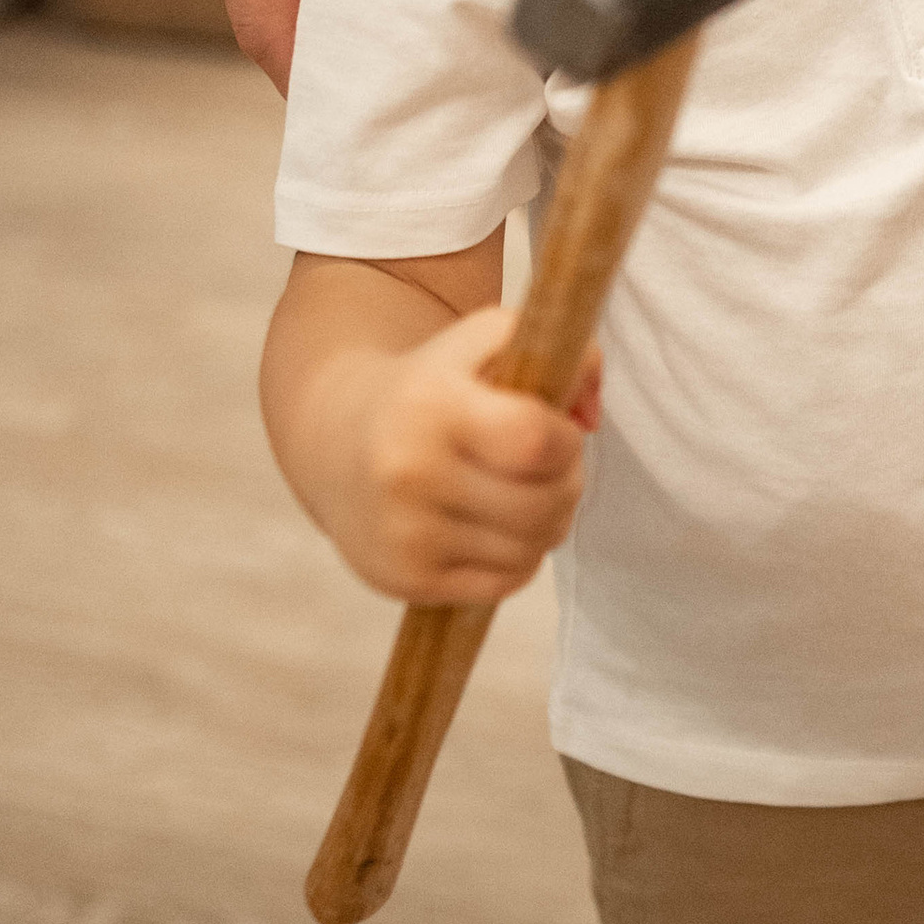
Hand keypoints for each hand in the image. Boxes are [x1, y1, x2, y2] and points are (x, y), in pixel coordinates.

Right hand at [335, 306, 596, 603]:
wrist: (333, 440)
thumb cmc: (431, 388)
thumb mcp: (484, 341)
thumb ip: (562, 349)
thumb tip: (591, 416)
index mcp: (431, 405)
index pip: (535, 441)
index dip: (566, 440)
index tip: (556, 430)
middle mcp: (410, 473)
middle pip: (543, 503)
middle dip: (568, 483)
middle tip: (550, 467)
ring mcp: (405, 533)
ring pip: (531, 549)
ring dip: (548, 523)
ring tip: (525, 494)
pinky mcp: (406, 579)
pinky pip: (506, 582)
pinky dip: (520, 558)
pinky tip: (498, 527)